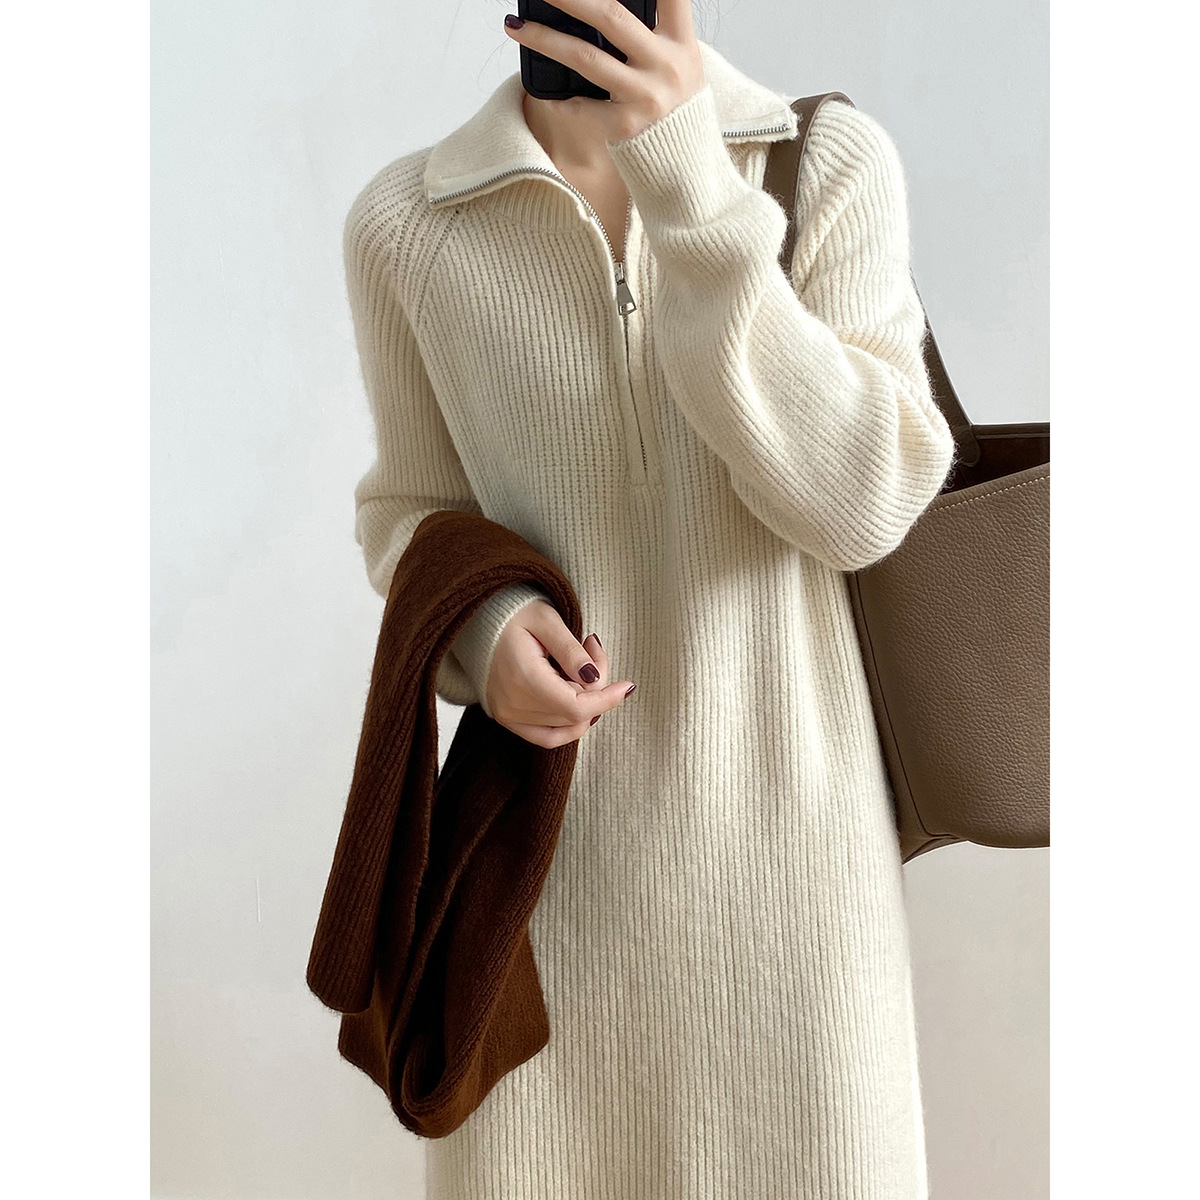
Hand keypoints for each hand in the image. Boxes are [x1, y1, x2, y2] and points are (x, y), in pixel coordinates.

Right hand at [486, 599, 636, 746]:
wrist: (477, 622)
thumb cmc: (512, 615)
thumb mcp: (545, 620)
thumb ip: (570, 650)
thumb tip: (593, 678)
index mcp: (523, 679)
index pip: (576, 708)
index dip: (607, 699)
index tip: (628, 686)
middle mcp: (512, 706)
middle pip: (575, 716)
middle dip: (597, 688)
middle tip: (591, 648)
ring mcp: (508, 717)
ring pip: (566, 728)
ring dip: (584, 703)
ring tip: (579, 665)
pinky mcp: (508, 720)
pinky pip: (548, 736)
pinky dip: (569, 723)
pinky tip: (576, 697)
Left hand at [502, 0, 705, 142]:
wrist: (685, 164)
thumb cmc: (676, 107)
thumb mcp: (681, 64)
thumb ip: (656, 34)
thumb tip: (601, 11)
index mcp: (681, 43)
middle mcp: (665, 65)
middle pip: (611, 16)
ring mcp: (645, 96)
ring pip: (585, 57)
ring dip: (544, 38)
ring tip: (516, 25)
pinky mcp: (626, 125)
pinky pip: (582, 106)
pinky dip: (560, 100)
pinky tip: (545, 93)